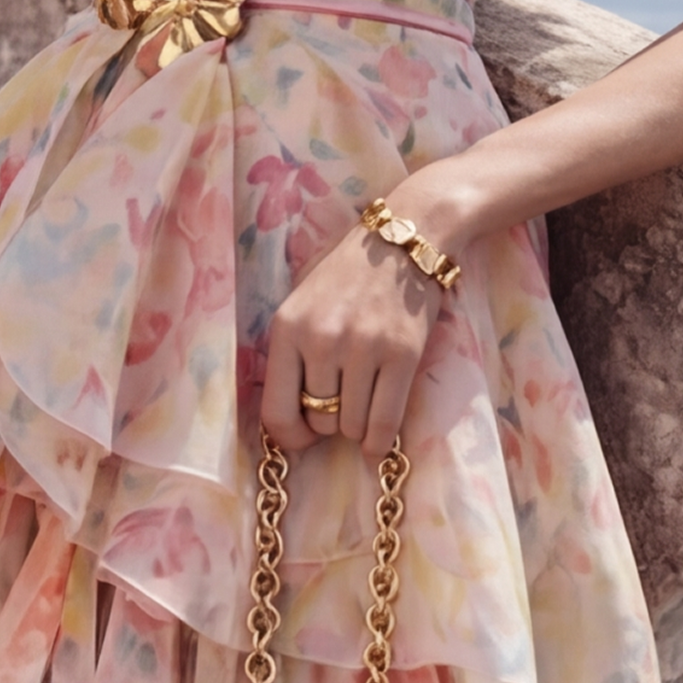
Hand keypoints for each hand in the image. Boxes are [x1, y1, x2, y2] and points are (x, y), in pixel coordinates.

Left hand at [259, 176, 480, 461]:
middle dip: (328, 423)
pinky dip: (379, 442)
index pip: (277, 412)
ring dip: (356, 427)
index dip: (290, 437)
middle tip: (340, 406)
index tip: (304, 437)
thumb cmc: (348, 272)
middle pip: (319, 421)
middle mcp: (321, 340)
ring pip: (351, 426)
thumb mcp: (300, 301)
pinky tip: (376, 443)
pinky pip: (385, 422)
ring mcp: (364, 349)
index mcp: (287, 328)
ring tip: (362, 404)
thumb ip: (291, 351)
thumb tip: (291, 416)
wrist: (405, 239)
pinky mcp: (402, 355)